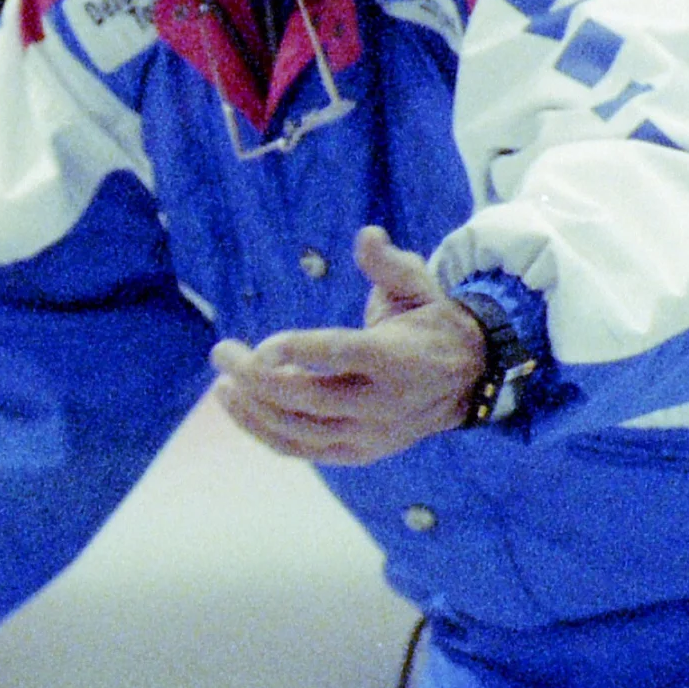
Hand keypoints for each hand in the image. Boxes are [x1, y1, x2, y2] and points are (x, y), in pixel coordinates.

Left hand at [210, 226, 486, 467]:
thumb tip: (366, 235)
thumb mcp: (419, 287)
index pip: (342, 355)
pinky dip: (264, 431)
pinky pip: (301, 449)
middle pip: (310, 398)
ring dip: (252, 407)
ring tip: (222, 380)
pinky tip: (237, 405)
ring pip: (298, 430)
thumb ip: (390, 265)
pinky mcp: (357, 452)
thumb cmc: (430, 323)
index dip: (298, 351)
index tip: (259, 345)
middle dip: (257, 377)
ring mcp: (371, 435)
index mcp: (402, 358)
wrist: (467, 381)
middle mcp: (385, 403)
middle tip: (221, 351)